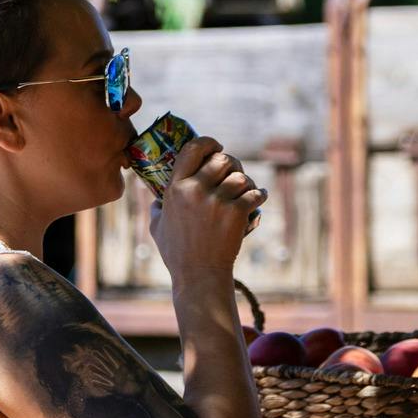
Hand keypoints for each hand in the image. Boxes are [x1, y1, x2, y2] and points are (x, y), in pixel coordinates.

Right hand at [147, 136, 268, 272]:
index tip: (216, 145)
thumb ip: (158, 207)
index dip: (208, 142)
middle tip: (233, 172)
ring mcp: (217, 201)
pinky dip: (260, 195)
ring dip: (246, 181)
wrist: (199, 275)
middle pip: (222, 159)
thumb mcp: (158, 226)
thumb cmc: (177, 253)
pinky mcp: (237, 212)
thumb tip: (157, 196)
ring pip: (240, 176)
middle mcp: (196, 190)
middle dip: (231, 163)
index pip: (192, 149)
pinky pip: (255, 193)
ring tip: (246, 189)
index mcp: (175, 188)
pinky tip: (260, 197)